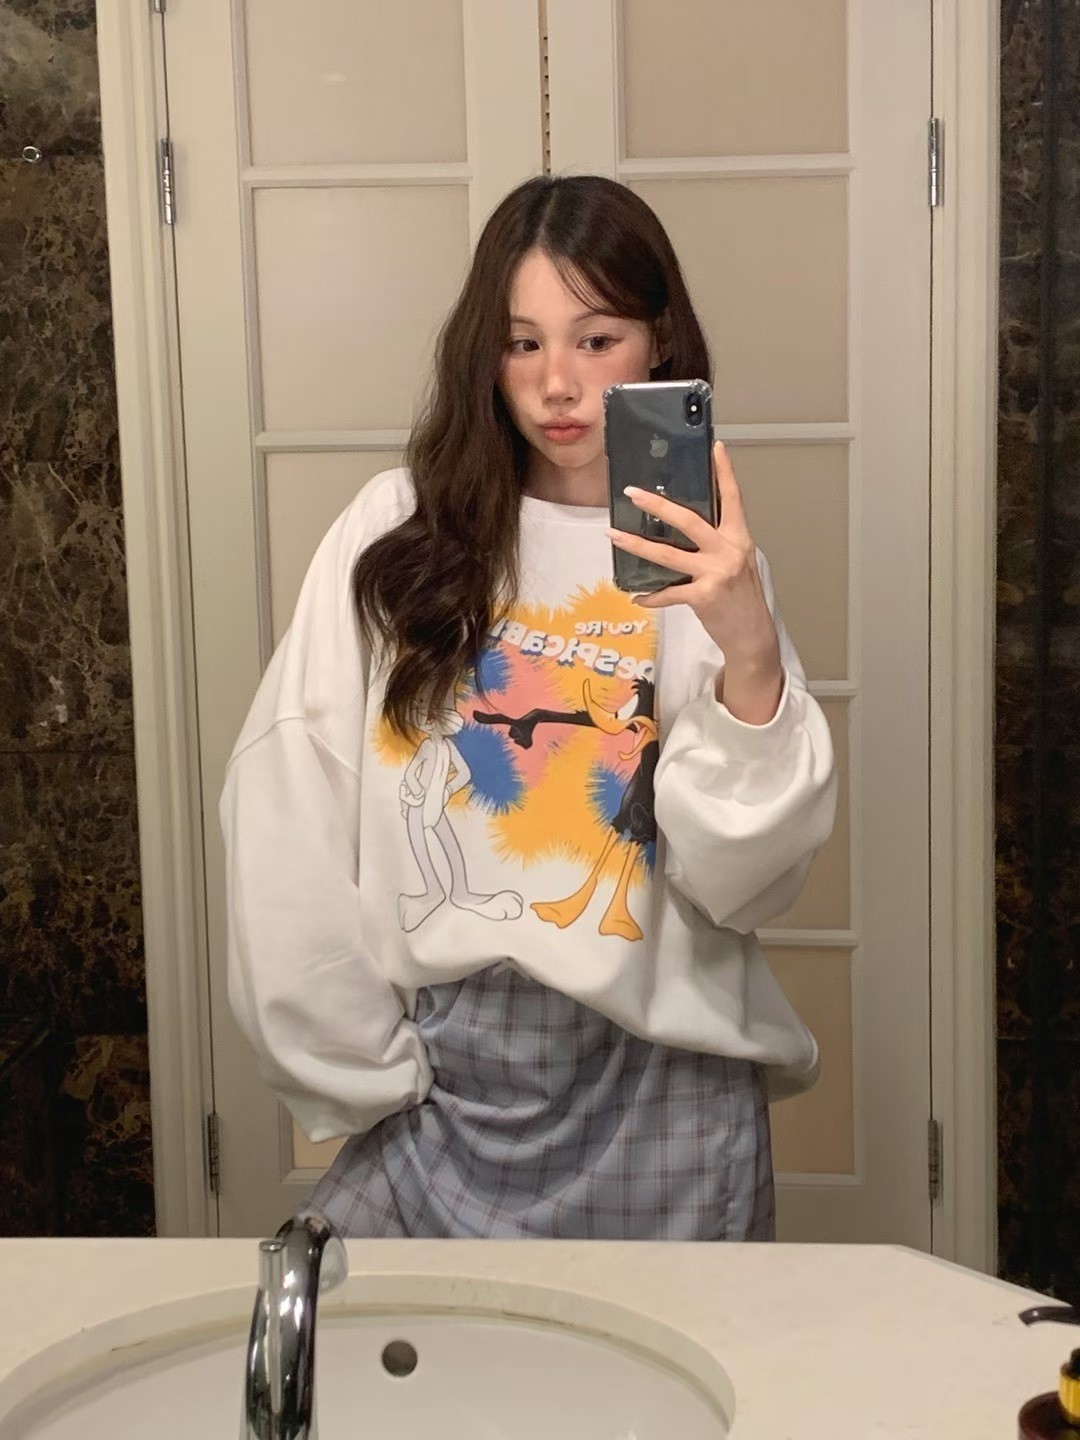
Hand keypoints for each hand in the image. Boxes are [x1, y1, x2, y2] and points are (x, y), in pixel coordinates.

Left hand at [607, 442, 783, 723]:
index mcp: (738, 538)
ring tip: (613, 534)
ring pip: (668, 555)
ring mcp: (715, 574)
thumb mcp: (737, 563)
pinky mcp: (703, 597)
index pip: (732, 498)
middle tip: (632, 492)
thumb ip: (716, 543)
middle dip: (658, 505)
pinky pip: (668, 593)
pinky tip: (636, 596)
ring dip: (636, 545)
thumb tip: (683, 525)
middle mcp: (728, 551)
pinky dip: (650, 596)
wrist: (752, 636)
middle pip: (689, 521)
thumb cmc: (741, 597)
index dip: (724, 472)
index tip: (715, 445)